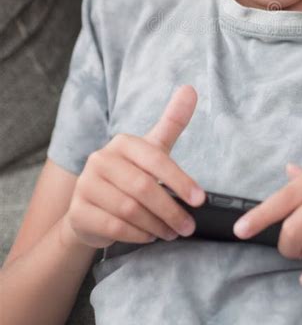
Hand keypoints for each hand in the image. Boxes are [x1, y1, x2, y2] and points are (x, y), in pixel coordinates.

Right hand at [63, 85, 205, 248]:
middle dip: (171, 210)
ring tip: (172, 232)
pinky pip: (114, 226)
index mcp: (122, 143)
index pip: (156, 160)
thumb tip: (191, 88)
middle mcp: (100, 160)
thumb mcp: (152, 148)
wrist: (92, 208)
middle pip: (143, 188)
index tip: (200, 200)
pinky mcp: (78, 210)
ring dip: (156, 225)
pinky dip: (137, 234)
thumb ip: (172, 121)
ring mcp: (85, 185)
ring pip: (130, 209)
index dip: (181, 181)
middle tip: (188, 226)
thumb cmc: (130, 175)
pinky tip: (149, 236)